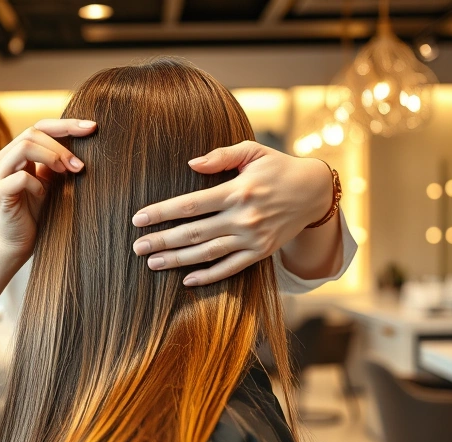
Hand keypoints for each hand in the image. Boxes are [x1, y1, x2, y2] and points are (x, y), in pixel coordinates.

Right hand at [0, 119, 96, 258]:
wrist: (17, 243)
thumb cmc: (35, 212)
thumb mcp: (50, 181)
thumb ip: (57, 161)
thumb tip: (83, 139)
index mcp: (14, 153)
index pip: (39, 127)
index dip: (66, 125)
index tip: (92, 128)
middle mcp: (2, 159)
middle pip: (31, 132)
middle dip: (60, 145)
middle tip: (79, 164)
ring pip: (24, 148)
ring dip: (51, 157)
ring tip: (67, 172)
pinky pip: (20, 178)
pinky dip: (37, 184)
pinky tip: (43, 195)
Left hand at [131, 141, 332, 285]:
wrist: (314, 192)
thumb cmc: (278, 167)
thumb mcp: (252, 151)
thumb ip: (220, 156)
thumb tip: (190, 163)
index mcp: (236, 191)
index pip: (190, 205)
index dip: (161, 212)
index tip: (139, 219)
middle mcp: (243, 217)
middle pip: (194, 232)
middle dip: (162, 241)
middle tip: (137, 247)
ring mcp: (252, 238)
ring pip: (208, 253)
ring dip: (178, 260)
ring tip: (152, 263)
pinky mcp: (261, 252)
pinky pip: (231, 268)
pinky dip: (209, 276)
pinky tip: (187, 280)